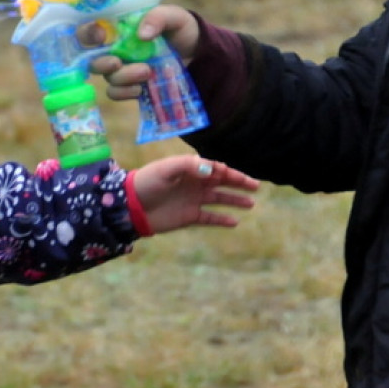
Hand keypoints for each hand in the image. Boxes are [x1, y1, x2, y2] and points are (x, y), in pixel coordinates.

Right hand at [82, 5, 199, 100]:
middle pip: (90, 56)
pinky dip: (125, 92)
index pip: (91, 26)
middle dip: (100, 62)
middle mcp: (113, 47)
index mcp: (119, 25)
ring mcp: (119, 68)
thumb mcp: (174, 17)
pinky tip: (141, 88)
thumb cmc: (181, 30)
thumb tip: (141, 35)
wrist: (197, 56)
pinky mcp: (127, 86)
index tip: (101, 36)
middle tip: (116, 62)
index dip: (88, 32)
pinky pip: (114, 92)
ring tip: (147, 71)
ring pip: (106, 76)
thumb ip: (158, 17)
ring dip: (123, 76)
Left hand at [132, 154, 258, 233]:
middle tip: (256, 186)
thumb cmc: (147, 182)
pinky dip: (222, 219)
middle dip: (239, 183)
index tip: (234, 175)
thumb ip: (188, 165)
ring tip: (251, 204)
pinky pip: (210, 218)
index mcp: (190, 169)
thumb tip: (212, 169)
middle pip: (222, 182)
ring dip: (235, 200)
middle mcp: (194, 184)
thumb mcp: (166, 169)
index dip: (226, 171)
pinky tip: (235, 222)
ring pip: (219, 200)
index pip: (214, 168)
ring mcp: (193, 200)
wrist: (132, 206)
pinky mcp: (190, 216)